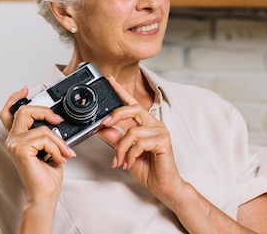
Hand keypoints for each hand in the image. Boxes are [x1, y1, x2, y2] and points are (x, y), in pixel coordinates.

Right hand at [0, 87, 75, 204]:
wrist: (45, 194)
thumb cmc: (47, 174)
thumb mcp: (50, 148)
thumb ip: (48, 134)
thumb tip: (58, 122)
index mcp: (18, 137)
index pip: (9, 113)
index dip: (15, 98)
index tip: (25, 90)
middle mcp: (13, 139)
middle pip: (25, 111)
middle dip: (45, 112)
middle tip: (58, 121)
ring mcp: (14, 144)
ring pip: (43, 128)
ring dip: (59, 141)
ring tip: (63, 153)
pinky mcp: (20, 149)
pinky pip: (45, 138)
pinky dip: (57, 147)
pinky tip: (58, 158)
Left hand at [99, 76, 185, 201]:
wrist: (162, 185)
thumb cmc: (148, 169)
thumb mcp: (125, 153)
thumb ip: (115, 140)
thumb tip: (102, 128)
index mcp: (145, 124)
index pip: (132, 104)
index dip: (121, 91)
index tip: (110, 80)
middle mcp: (154, 124)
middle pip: (134, 109)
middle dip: (116, 115)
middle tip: (104, 124)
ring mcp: (160, 131)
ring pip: (132, 132)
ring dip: (121, 149)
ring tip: (119, 161)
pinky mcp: (164, 141)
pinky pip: (139, 143)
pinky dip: (130, 155)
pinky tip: (129, 163)